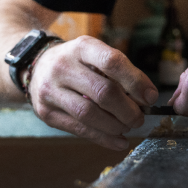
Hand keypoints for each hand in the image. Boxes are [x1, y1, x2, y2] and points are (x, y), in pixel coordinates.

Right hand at [28, 36, 158, 149]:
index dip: (135, 81)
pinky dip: (104, 138)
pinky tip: (119, 140)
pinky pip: (79, 130)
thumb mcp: (95, 54)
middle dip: (128, 110)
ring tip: (128, 126)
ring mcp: (51, 90)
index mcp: (82, 47)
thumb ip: (120, 71)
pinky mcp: (47, 113)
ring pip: (90, 114)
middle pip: (103, 92)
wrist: (36, 66)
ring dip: (116, 126)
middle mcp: (63, 66)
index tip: (151, 97)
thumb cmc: (77, 62)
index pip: (112, 62)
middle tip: (140, 117)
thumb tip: (147, 98)